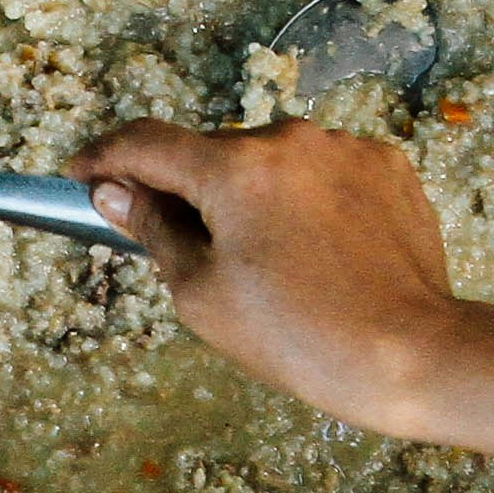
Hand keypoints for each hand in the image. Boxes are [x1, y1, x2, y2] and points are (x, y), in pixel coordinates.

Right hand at [80, 121, 483, 439]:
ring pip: (273, 162)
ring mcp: (345, 148)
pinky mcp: (387, 166)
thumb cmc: (298, 336)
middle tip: (183, 247)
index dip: (105, 156)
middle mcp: (291, 138)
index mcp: (236, 167)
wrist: (410, 354)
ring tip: (268, 263)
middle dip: (190, 191)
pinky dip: (305, 201)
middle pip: (215, 154)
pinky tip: (316, 252)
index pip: (147, 142)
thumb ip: (153, 230)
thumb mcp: (202, 294)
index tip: (82, 173)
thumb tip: (115, 191)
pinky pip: (323, 173)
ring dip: (253, 196)